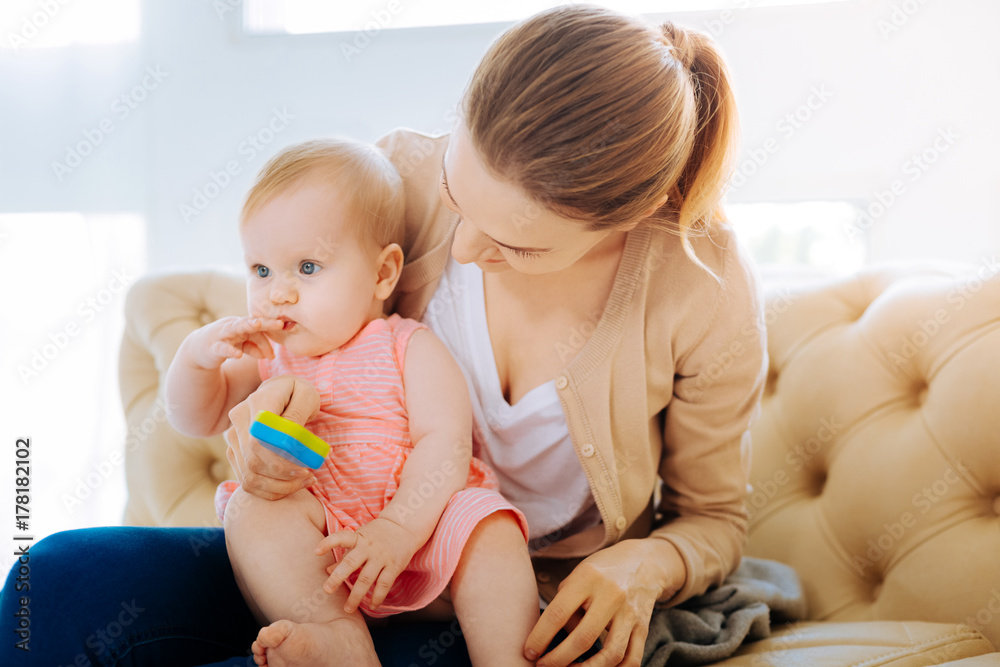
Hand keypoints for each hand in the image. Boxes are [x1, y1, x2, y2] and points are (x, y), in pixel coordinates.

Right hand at [193, 316, 283, 368]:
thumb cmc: (225, 344)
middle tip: (279, 324)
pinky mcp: (213, 347)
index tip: (285, 327)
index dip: (271, 328)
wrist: (199, 350)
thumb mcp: (242, 346)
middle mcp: (233, 326)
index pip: (259, 327)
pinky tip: (238, 355)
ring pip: (235, 328)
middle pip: (250, 323)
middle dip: (265, 323)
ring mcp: (222, 334)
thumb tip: (270, 355)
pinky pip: (222, 348)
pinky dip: (230, 351)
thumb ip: (255, 348)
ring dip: (246, 326)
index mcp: (242, 326)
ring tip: (257, 325)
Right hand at [225, 375, 321, 500]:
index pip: (259, 440)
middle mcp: (238, 420)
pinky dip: (270, 490)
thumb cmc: (298, 393)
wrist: (279, 392)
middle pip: (253, 461)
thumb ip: (297, 415)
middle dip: (283, 476)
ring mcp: (233, 438)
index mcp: (256, 403)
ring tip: (304, 481)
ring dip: (279, 487)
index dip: (281, 461)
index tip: (306, 468)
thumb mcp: (307, 396)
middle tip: (309, 476)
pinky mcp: (235, 452)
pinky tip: (290, 485)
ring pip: (249, 476)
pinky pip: (248, 481)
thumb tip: (287, 440)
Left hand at [316, 517, 422, 612]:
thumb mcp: (359, 539)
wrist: (404, 526)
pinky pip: (384, 584)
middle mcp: (368, 547)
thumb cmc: (376, 534)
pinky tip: (372, 605)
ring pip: (366, 578)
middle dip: (338, 577)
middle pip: (351, 563)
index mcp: (358, 538)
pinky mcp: (394, 565)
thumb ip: (344, 554)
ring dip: (356, 595)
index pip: (341, 538)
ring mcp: (382, 557)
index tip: (316, 551)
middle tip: (327, 590)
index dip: (328, 543)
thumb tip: (327, 570)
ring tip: (348, 608)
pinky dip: (377, 596)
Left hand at [524, 539, 684, 666]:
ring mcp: (630, 613)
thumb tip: (551, 640)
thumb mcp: (578, 575)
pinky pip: (632, 659)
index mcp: (588, 578)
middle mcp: (611, 595)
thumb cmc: (602, 571)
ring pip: (611, 655)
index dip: (540, 637)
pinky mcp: (643, 627)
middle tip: (543, 666)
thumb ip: (565, 603)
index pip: (558, 613)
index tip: (529, 652)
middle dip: (558, 660)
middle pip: (583, 639)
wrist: (644, 562)